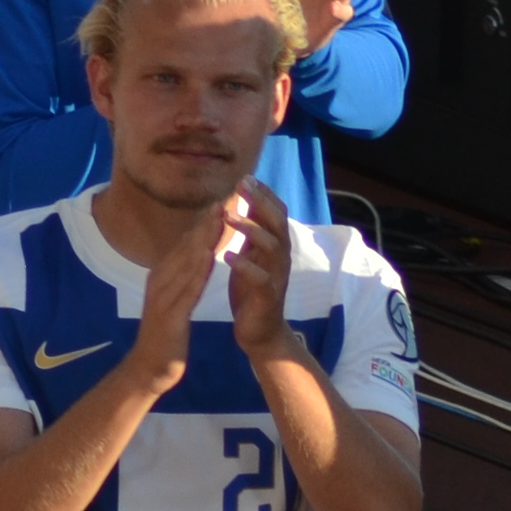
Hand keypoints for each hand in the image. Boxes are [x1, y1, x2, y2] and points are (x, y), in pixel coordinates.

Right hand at [129, 185, 245, 392]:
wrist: (150, 367)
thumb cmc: (167, 332)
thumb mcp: (176, 297)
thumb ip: (185, 275)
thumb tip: (200, 251)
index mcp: (163, 275)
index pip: (186, 242)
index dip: (205, 220)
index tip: (223, 199)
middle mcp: (160, 279)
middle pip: (185, 245)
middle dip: (206, 221)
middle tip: (224, 197)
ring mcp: (162, 296)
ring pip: (185, 261)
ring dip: (202, 238)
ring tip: (220, 217)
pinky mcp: (169, 315)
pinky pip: (185, 290)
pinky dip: (197, 272)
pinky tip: (209, 258)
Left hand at [225, 179, 301, 359]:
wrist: (260, 332)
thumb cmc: (252, 291)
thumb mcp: (252, 255)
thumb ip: (253, 231)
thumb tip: (247, 201)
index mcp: (275, 245)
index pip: (276, 211)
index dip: (263, 194)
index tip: (245, 177)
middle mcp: (281, 257)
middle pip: (278, 222)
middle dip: (261, 202)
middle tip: (242, 185)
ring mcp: (277, 276)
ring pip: (273, 246)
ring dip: (252, 229)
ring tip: (229, 217)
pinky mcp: (268, 297)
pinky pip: (261, 279)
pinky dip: (246, 266)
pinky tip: (229, 257)